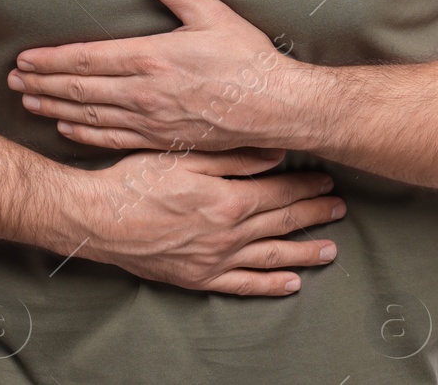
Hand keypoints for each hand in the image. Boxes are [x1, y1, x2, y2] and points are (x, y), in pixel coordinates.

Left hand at [8, 0, 309, 152]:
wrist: (276, 107)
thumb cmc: (247, 59)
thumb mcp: (213, 16)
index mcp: (152, 58)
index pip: (88, 59)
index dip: (52, 60)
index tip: (24, 59)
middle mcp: (145, 92)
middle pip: (80, 90)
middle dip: (42, 84)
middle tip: (12, 82)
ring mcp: (151, 120)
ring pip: (91, 116)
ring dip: (55, 110)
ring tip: (28, 103)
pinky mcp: (163, 140)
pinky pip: (114, 139)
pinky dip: (85, 134)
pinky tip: (68, 130)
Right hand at [67, 145, 345, 295]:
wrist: (98, 219)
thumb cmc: (136, 180)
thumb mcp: (184, 155)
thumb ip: (233, 156)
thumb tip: (276, 153)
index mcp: (226, 200)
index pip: (278, 190)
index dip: (305, 184)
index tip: (326, 179)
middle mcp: (227, 235)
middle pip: (281, 222)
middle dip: (313, 213)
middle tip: (339, 208)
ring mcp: (214, 261)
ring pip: (271, 257)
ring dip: (304, 251)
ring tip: (330, 249)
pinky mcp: (198, 279)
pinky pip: (243, 285)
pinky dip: (270, 285)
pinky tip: (291, 284)